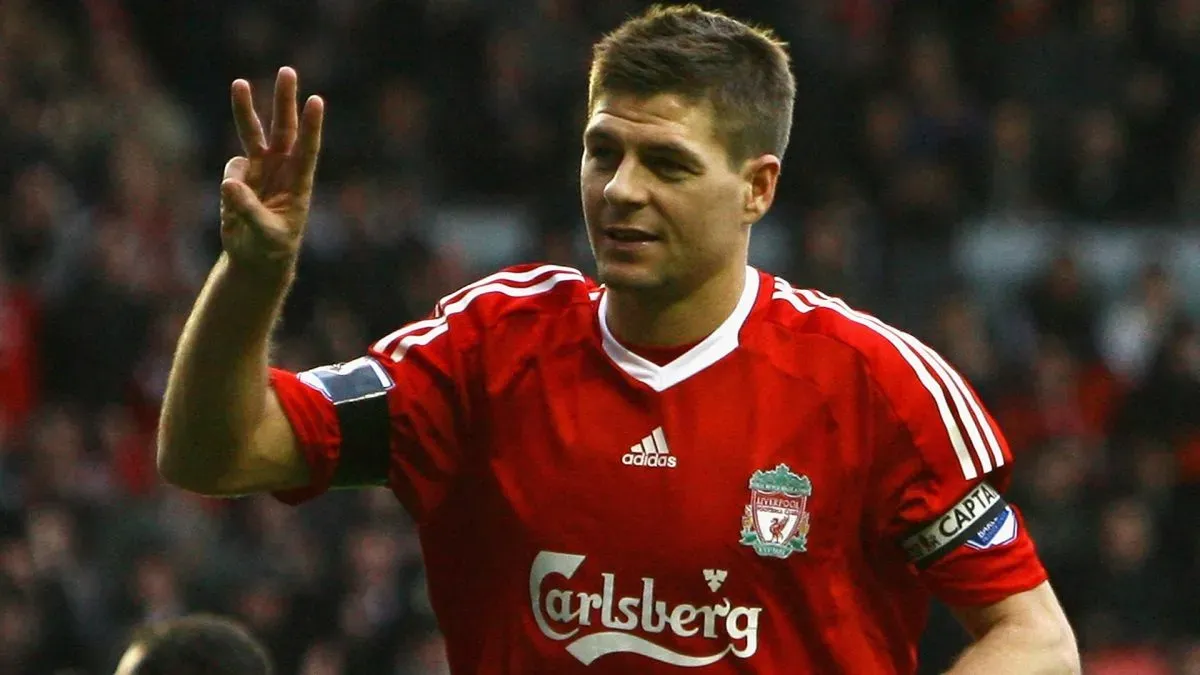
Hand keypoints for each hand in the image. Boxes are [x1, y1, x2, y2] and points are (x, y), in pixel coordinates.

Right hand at [220, 67, 323, 273]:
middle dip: (284, 100)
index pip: (307, 148)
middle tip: (287, 71)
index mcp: (299, 183)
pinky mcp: (241, 178)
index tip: (316, 100)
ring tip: (240, 83)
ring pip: (253, 133)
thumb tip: (229, 184)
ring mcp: (260, 170)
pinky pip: (232, 170)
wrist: (256, 259)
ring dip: (246, 110)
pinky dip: (230, 184)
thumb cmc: (272, 250)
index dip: (311, 126)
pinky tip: (235, 207)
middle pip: (284, 128)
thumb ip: (249, 210)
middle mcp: (282, 169)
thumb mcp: (266, 235)